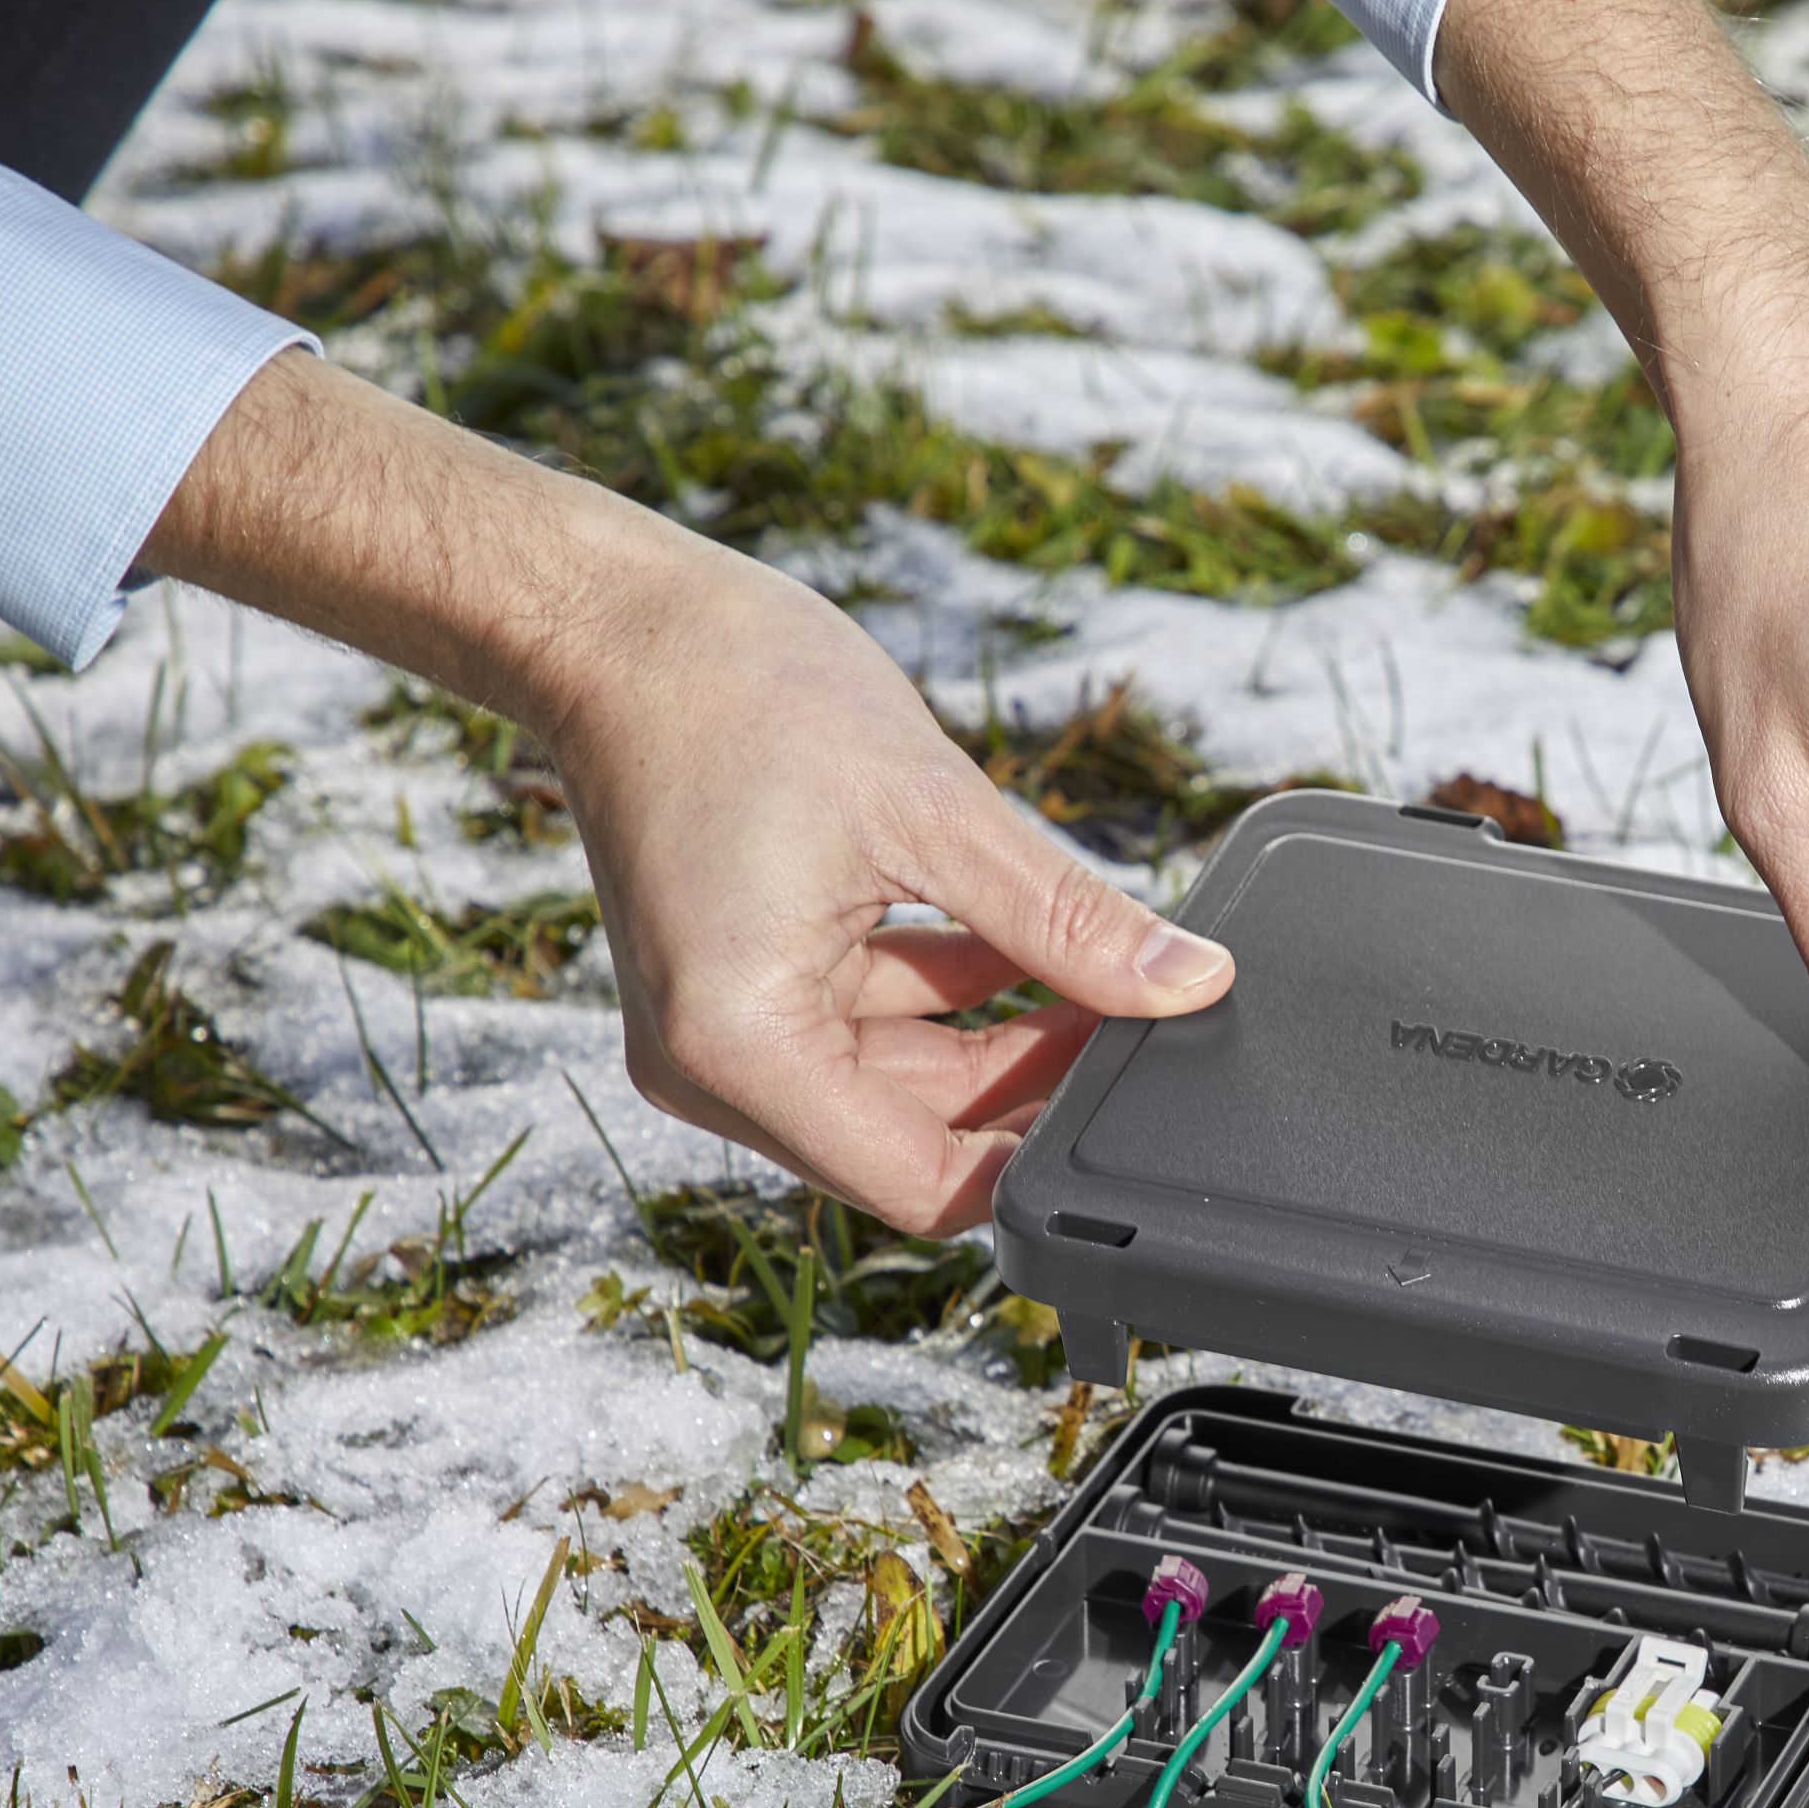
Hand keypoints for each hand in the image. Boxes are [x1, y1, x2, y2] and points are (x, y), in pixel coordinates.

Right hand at [537, 549, 1234, 1232]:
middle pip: (911, 1141)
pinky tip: (1020, 942)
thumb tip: (1190, 983)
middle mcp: (713, 1069)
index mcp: (743, 1047)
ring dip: (997, 1035)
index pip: (921, 1185)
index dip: (1036, 1155)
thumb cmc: (739, 691)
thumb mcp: (936, 809)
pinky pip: (865, 1028)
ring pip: (899, 1085)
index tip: (1126, 1098)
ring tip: (1094, 969)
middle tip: (1133, 1016)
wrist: (618, 621)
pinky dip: (944, 995)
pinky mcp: (737, 990)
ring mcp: (718, 1034)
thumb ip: (1069, 917)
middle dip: (1027, 1084)